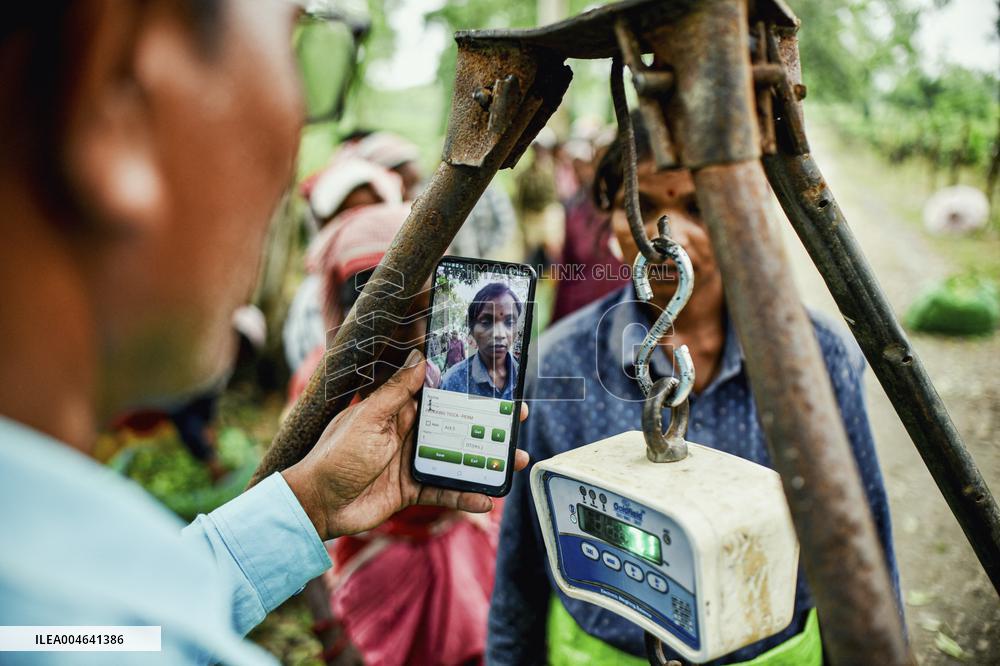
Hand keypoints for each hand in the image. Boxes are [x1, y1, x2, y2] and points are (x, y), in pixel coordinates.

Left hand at [282, 349, 529, 539]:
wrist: (317, 504)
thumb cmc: (335, 454)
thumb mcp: (367, 417)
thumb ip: (397, 392)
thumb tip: (420, 358)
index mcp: (398, 409)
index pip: (439, 393)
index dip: (466, 387)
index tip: (496, 382)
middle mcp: (409, 432)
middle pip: (456, 425)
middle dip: (488, 424)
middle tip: (519, 419)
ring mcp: (412, 462)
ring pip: (458, 458)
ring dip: (486, 461)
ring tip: (516, 461)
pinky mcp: (412, 490)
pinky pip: (445, 491)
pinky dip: (466, 495)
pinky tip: (487, 499)